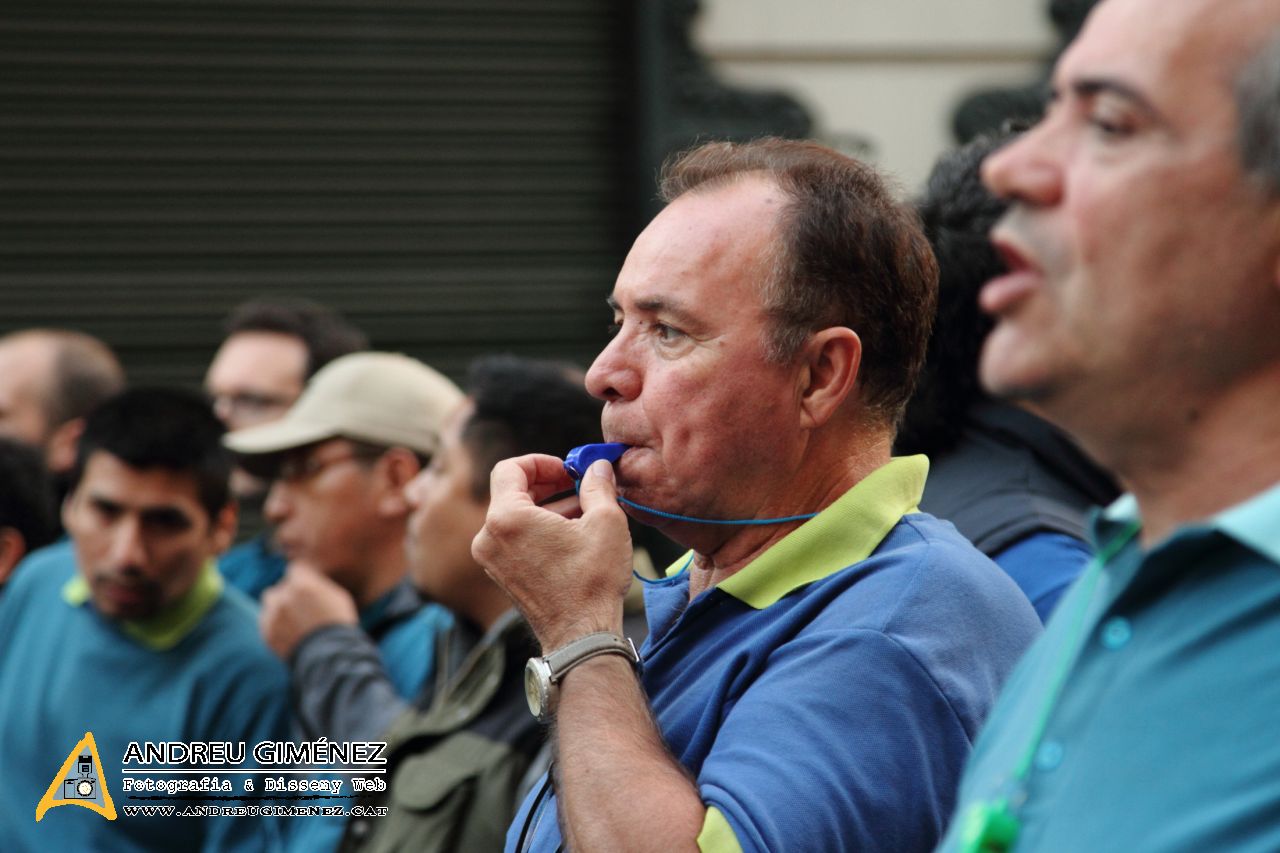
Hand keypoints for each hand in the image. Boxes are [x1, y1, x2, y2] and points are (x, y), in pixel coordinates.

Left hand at [259, 561, 358, 659]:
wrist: (329, 656)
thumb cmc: (338, 624)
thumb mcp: (337, 596)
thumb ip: (319, 584)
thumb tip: (311, 578)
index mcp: (302, 584)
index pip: (295, 569)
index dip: (302, 577)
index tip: (306, 584)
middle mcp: (284, 597)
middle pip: (280, 586)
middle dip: (289, 592)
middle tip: (302, 605)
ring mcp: (273, 615)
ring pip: (270, 601)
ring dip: (279, 606)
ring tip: (294, 618)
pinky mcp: (267, 632)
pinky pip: (267, 621)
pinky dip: (276, 624)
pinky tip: (291, 632)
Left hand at [472, 455, 633, 650]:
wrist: (580, 636)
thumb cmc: (592, 581)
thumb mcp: (606, 521)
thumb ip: (598, 485)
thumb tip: (598, 467)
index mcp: (506, 518)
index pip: (510, 469)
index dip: (541, 462)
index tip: (567, 469)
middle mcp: (488, 537)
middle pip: (512, 492)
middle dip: (548, 484)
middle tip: (579, 484)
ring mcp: (492, 559)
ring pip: (515, 517)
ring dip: (547, 508)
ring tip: (585, 510)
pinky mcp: (501, 576)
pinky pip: (515, 539)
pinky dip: (539, 530)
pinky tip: (573, 534)